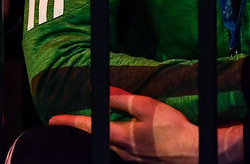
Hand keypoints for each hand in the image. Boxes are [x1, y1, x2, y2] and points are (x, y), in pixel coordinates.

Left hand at [49, 87, 200, 162]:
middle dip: (83, 129)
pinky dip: (117, 141)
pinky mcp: (143, 162)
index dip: (69, 122)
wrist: (196, 151)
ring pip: (110, 146)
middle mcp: (123, 151)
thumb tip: (102, 92)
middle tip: (69, 121)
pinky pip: (123, 151)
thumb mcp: (146, 106)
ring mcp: (133, 160)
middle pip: (97, 138)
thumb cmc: (173, 128)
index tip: (53, 120)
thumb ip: (122, 99)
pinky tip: (125, 136)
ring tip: (97, 126)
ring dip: (102, 135)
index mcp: (121, 136)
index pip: (88, 128)